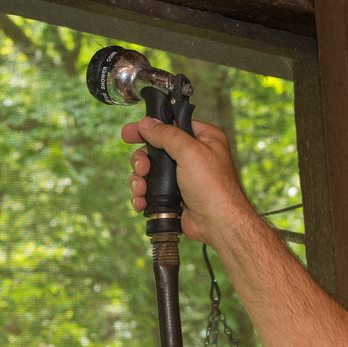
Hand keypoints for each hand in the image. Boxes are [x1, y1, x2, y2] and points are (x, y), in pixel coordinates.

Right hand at [121, 117, 253, 247]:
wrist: (218, 224)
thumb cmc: (213, 187)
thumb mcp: (190, 151)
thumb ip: (166, 134)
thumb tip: (146, 123)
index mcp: (202, 138)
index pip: (170, 125)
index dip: (149, 128)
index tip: (130, 133)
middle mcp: (191, 155)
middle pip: (153, 149)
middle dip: (142, 160)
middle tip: (142, 168)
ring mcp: (180, 176)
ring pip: (148, 170)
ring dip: (139, 180)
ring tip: (141, 190)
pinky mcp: (173, 194)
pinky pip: (149, 189)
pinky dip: (142, 195)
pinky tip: (141, 202)